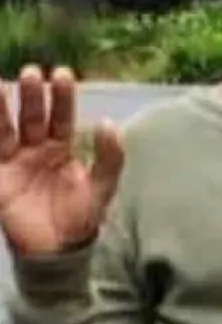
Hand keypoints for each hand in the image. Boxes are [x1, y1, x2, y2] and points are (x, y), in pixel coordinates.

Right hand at [0, 66, 124, 257]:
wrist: (58, 250)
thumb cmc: (81, 218)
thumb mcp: (102, 187)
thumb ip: (109, 158)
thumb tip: (109, 123)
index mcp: (62, 148)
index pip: (61, 116)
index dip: (62, 97)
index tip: (63, 74)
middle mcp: (36, 149)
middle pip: (33, 116)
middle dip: (33, 95)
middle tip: (34, 73)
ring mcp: (14, 161)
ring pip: (5, 128)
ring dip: (3, 107)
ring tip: (1, 84)